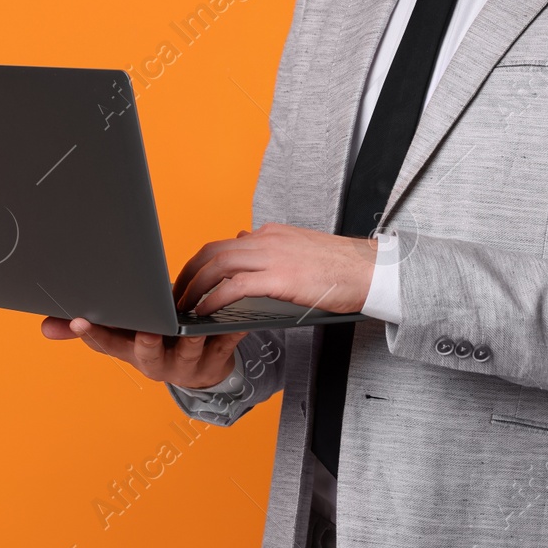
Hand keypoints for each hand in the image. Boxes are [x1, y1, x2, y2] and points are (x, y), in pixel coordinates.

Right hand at [40, 316, 248, 388]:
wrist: (200, 366)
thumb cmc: (155, 340)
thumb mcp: (120, 335)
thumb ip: (85, 330)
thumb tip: (44, 327)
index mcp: (130, 351)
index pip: (106, 344)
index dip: (91, 333)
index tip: (78, 319)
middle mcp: (156, 362)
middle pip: (146, 355)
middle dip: (144, 343)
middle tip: (144, 331)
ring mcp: (187, 363)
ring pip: (188, 352)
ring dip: (190, 341)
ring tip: (192, 327)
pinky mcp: (217, 358)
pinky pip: (225, 346)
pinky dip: (231, 333)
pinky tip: (237, 320)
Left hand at [172, 223, 376, 316]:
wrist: (372, 270)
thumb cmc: (341, 268)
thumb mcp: (300, 250)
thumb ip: (270, 249)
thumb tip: (243, 241)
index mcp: (271, 234)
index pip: (225, 243)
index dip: (201, 262)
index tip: (189, 279)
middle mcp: (267, 239)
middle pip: (212, 251)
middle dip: (188, 273)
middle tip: (176, 294)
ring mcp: (273, 256)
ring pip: (218, 265)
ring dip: (195, 287)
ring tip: (183, 306)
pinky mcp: (280, 278)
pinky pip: (234, 287)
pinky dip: (214, 299)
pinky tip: (204, 312)